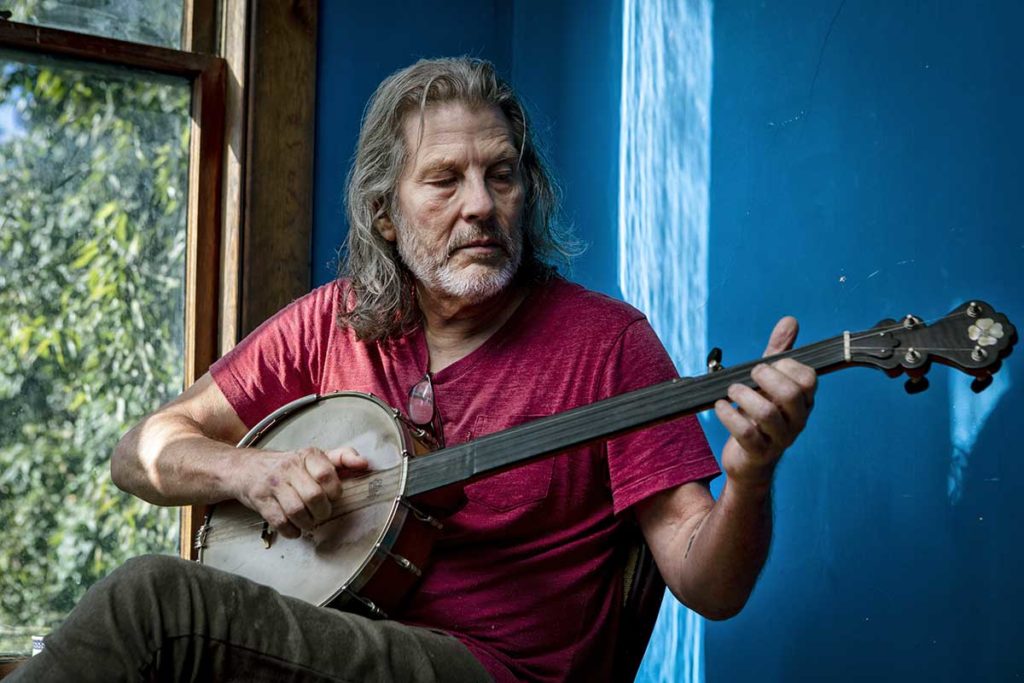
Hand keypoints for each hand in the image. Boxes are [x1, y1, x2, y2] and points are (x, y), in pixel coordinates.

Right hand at [233, 446, 368, 538]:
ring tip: (309, 521)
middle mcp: (289, 467)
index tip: (333, 496)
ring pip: (296, 511)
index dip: (335, 491)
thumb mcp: (314, 457)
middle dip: (322, 511)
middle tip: (322, 513)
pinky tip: (295, 529)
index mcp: (307, 455)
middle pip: (314, 496)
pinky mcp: (260, 501)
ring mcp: (273, 484)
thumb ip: (342, 458)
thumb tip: (365, 464)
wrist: (246, 468)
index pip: (327, 474)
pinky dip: (291, 531)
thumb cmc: (288, 466)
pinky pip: (279, 522)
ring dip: (307, 523)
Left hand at [715, 317, 816, 491]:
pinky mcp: (758, 453)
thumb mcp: (768, 383)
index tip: (768, 364)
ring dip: (744, 396)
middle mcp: (797, 421)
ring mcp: (780, 439)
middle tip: (750, 374)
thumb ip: (778, 353)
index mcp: (803, 402)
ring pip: (768, 413)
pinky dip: (729, 416)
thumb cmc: (759, 417)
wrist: (748, 461)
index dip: (787, 366)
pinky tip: (720, 406)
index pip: (809, 379)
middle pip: (792, 394)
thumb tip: (790, 321)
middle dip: (767, 377)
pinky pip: (746, 433)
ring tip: (732, 390)